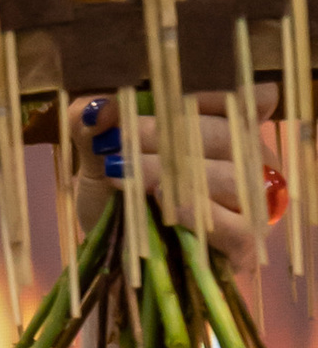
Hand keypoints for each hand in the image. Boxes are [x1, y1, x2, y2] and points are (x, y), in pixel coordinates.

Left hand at [71, 91, 277, 276]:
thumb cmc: (121, 194)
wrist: (117, 257)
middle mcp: (253, 163)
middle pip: (228, 133)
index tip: (156, 93)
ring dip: (169, 170)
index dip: (208, 90)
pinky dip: (196, 211)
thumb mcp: (99, 153)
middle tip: (116, 139)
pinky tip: (160, 202)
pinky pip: (235, 226)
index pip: (248, 96)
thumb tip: (95, 108)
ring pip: (230, 176)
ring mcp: (255, 206)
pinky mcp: (245, 246)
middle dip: (164, 131)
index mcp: (231, 128)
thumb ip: (92, 124)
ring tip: (122, 171)